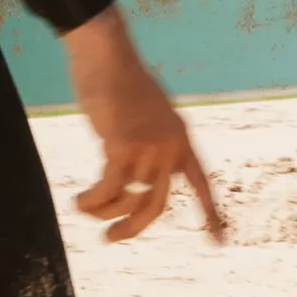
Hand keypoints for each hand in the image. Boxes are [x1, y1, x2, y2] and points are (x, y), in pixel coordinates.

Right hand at [59, 6, 222, 243]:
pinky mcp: (123, 146)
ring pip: (126, 198)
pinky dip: (92, 201)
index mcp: (181, 138)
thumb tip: (131, 173)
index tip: (219, 242)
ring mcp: (148, 148)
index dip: (210, 214)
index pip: (200, 182)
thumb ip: (146, 141)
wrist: (106, 53)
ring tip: (82, 207)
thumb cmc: (117, 77)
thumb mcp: (143, 113)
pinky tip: (78, 203)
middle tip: (110, 239)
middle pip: (156, 205)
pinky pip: (108, 189)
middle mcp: (170, 147)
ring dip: (101, 209)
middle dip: (133, 227)